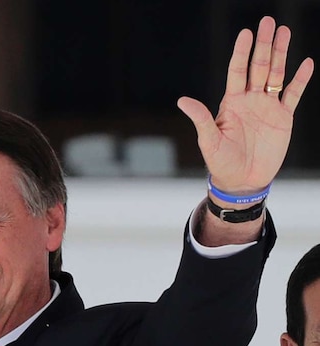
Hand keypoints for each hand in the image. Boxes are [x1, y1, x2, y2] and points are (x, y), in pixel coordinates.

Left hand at [177, 16, 313, 192]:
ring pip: (276, 75)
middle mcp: (250, 100)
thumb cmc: (221, 163)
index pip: (237, 71)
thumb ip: (201, 119)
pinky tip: (306, 63)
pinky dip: (300, 80)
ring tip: (284, 32)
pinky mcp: (283, 118)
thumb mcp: (209, 141)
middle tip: (268, 22)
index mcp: (231, 103)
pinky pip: (293, 94)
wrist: (242, 181)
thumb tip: (183, 101)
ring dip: (281, 54)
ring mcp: (267, 107)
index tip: (246, 33)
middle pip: (258, 67)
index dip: (241, 52)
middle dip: (263, 45)